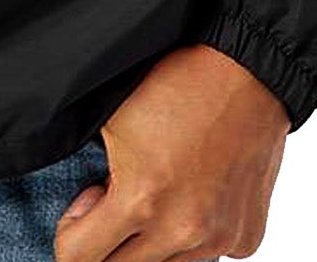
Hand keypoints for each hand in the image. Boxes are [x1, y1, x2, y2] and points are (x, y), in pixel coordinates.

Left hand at [54, 44, 289, 261]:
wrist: (245, 72)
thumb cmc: (178, 85)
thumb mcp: (113, 121)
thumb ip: (92, 174)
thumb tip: (84, 213)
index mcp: (142, 201)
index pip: (78, 258)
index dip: (70, 231)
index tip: (85, 204)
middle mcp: (183, 231)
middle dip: (107, 242)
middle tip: (114, 199)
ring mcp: (218, 240)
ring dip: (151, 240)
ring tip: (156, 192)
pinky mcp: (245, 238)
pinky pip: (207, 254)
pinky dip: (192, 234)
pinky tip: (191, 194)